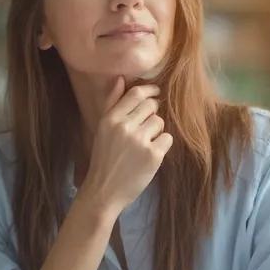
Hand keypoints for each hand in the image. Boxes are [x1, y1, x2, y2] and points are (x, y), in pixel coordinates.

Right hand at [81, 77, 173, 213]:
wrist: (104, 191)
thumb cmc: (104, 158)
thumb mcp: (102, 129)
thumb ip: (111, 102)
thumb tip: (122, 78)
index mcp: (111, 119)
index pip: (136, 93)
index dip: (149, 90)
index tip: (156, 92)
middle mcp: (125, 127)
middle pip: (151, 106)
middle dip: (152, 113)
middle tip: (145, 127)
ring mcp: (140, 141)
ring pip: (160, 122)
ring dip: (156, 131)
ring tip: (144, 144)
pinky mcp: (153, 155)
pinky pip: (167, 138)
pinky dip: (162, 145)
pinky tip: (150, 154)